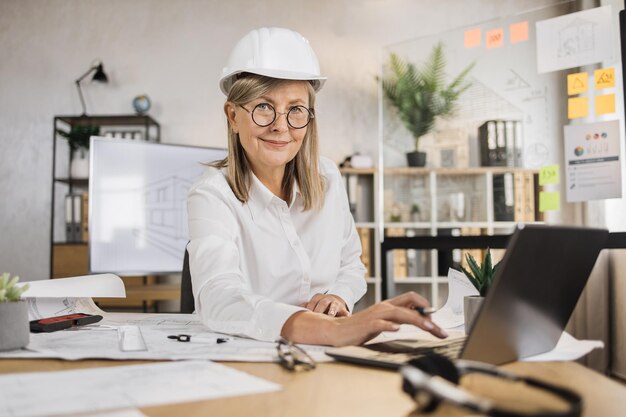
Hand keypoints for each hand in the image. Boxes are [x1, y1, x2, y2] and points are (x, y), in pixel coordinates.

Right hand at [282, 291, 447, 346]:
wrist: (337, 331)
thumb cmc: (360, 327)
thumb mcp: (382, 320)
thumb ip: (396, 317)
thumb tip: (417, 317)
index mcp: (389, 305)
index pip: (413, 299)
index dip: (427, 308)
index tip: (436, 322)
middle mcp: (385, 307)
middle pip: (411, 304)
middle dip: (429, 316)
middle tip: (440, 330)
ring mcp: (376, 315)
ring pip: (400, 313)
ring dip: (417, 320)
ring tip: (429, 327)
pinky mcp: (367, 325)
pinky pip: (381, 324)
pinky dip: (390, 326)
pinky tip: (397, 330)